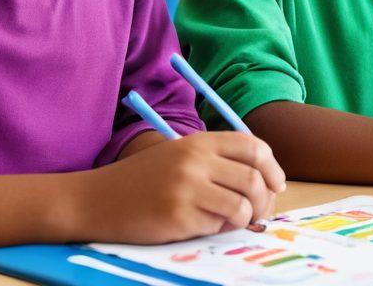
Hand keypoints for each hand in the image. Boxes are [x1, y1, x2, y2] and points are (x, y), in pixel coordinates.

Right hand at [67, 132, 285, 243]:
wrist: (96, 200)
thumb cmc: (141, 181)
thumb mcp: (178, 156)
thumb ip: (215, 161)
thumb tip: (263, 181)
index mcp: (198, 142)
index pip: (252, 147)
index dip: (272, 167)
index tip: (276, 185)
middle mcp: (195, 160)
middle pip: (253, 178)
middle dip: (265, 200)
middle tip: (260, 212)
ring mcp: (187, 188)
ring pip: (242, 206)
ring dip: (244, 219)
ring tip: (231, 222)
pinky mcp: (178, 216)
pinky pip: (217, 226)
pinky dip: (220, 230)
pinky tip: (205, 227)